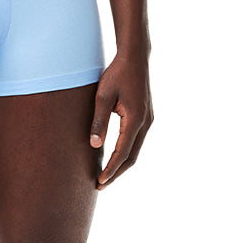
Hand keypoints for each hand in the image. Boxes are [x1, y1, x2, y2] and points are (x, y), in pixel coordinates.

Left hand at [89, 50, 152, 188]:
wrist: (135, 57)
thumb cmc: (116, 74)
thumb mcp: (102, 96)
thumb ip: (98, 120)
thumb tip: (94, 145)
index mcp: (135, 119)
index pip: (122, 153)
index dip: (111, 169)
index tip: (99, 182)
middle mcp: (145, 122)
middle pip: (132, 157)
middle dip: (116, 173)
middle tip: (99, 186)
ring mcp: (148, 120)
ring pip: (136, 151)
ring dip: (121, 165)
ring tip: (105, 176)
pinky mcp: (145, 117)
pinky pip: (136, 142)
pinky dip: (126, 154)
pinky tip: (114, 158)